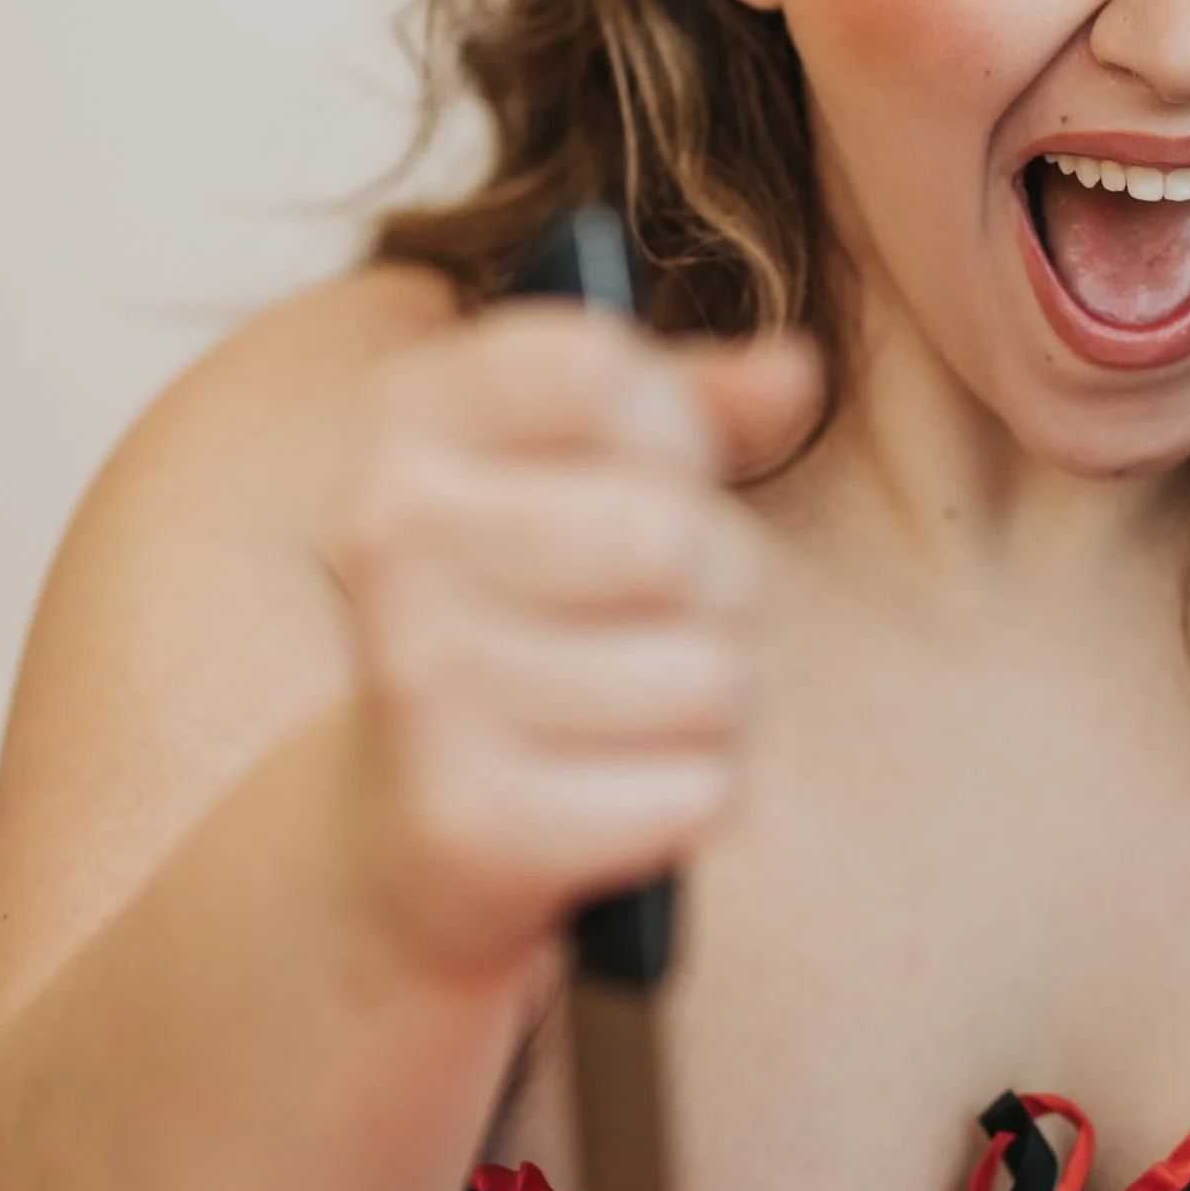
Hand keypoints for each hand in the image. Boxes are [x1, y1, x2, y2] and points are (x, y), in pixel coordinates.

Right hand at [326, 303, 820, 978]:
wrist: (398, 813)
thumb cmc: (528, 605)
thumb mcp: (580, 471)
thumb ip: (692, 407)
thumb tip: (796, 370)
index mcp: (409, 418)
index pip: (602, 375)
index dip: (673, 431)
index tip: (646, 474)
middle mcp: (394, 538)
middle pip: (674, 537)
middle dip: (721, 583)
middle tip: (664, 615)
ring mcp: (424, 680)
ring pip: (709, 675)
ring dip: (720, 702)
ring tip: (645, 706)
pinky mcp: (474, 819)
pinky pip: (701, 791)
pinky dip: (698, 796)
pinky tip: (628, 789)